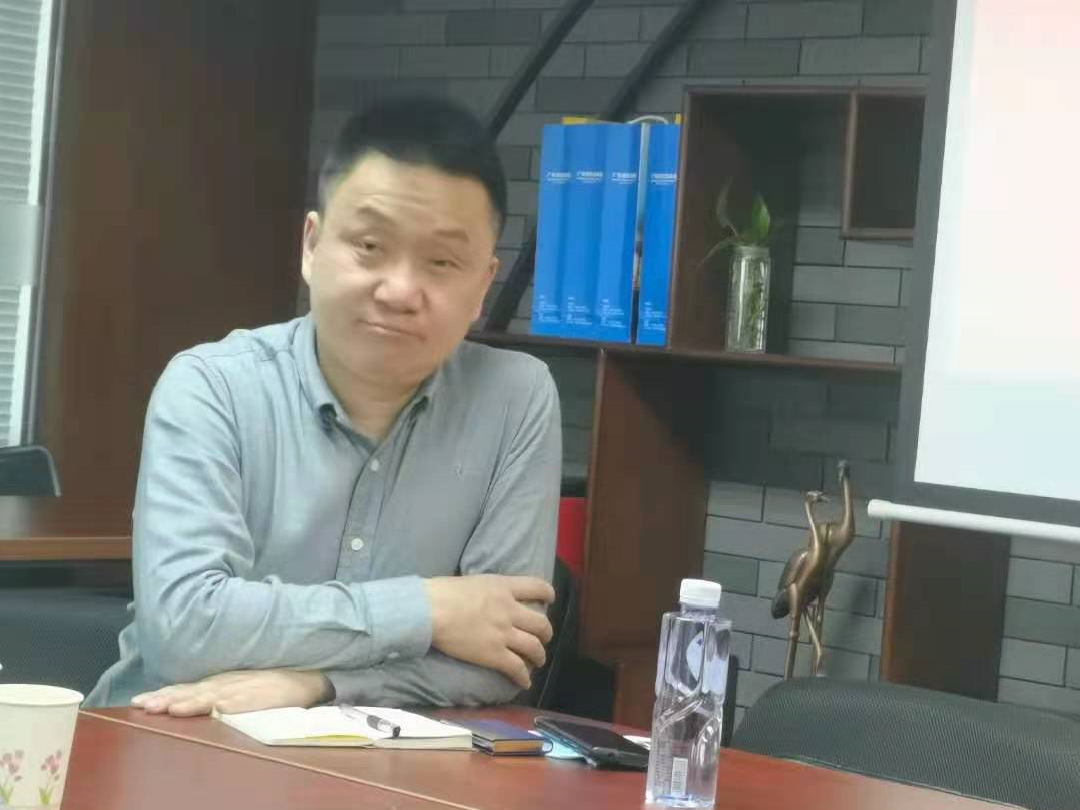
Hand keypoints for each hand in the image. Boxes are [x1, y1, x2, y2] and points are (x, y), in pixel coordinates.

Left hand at [131, 669, 332, 716]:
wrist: (306, 678)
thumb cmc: (271, 686)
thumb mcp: (240, 687)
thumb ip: (216, 693)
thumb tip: (182, 701)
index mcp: (220, 683)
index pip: (186, 688)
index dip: (163, 694)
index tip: (138, 701)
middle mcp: (225, 683)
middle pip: (190, 691)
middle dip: (165, 698)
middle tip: (141, 705)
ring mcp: (239, 689)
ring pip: (205, 695)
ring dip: (184, 701)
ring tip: (163, 708)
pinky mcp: (254, 696)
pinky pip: (230, 701)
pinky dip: (212, 704)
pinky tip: (198, 709)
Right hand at [425, 574, 554, 689]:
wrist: (430, 610)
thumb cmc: (442, 592)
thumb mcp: (474, 581)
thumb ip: (488, 590)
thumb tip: (487, 597)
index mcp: (504, 587)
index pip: (537, 587)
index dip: (547, 593)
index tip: (550, 599)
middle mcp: (510, 610)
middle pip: (541, 623)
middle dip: (546, 633)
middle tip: (543, 638)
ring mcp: (504, 633)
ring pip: (535, 647)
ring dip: (540, 656)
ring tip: (538, 661)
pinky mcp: (494, 655)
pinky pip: (517, 668)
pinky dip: (523, 677)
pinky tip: (524, 683)